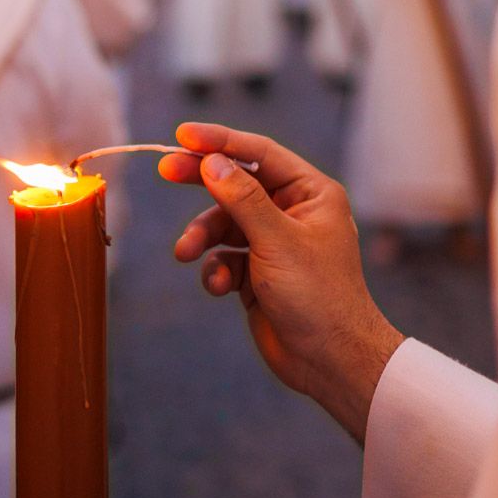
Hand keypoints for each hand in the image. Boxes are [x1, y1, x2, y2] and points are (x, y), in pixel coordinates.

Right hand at [160, 123, 403, 443]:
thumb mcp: (277, 241)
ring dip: (203, 238)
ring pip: (224, 225)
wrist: (331, 361)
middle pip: (237, 184)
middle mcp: (293, 212)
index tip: (183, 135)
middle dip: (202, 182)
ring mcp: (274, 244)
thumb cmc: (319, 296)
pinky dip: (216, 269)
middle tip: (166, 171)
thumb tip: (212, 161)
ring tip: (186, 254)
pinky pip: (225, 258)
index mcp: (311, 193)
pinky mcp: (258, 274)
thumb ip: (242, 199)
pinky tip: (221, 287)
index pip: (260, 155)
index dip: (221, 141)